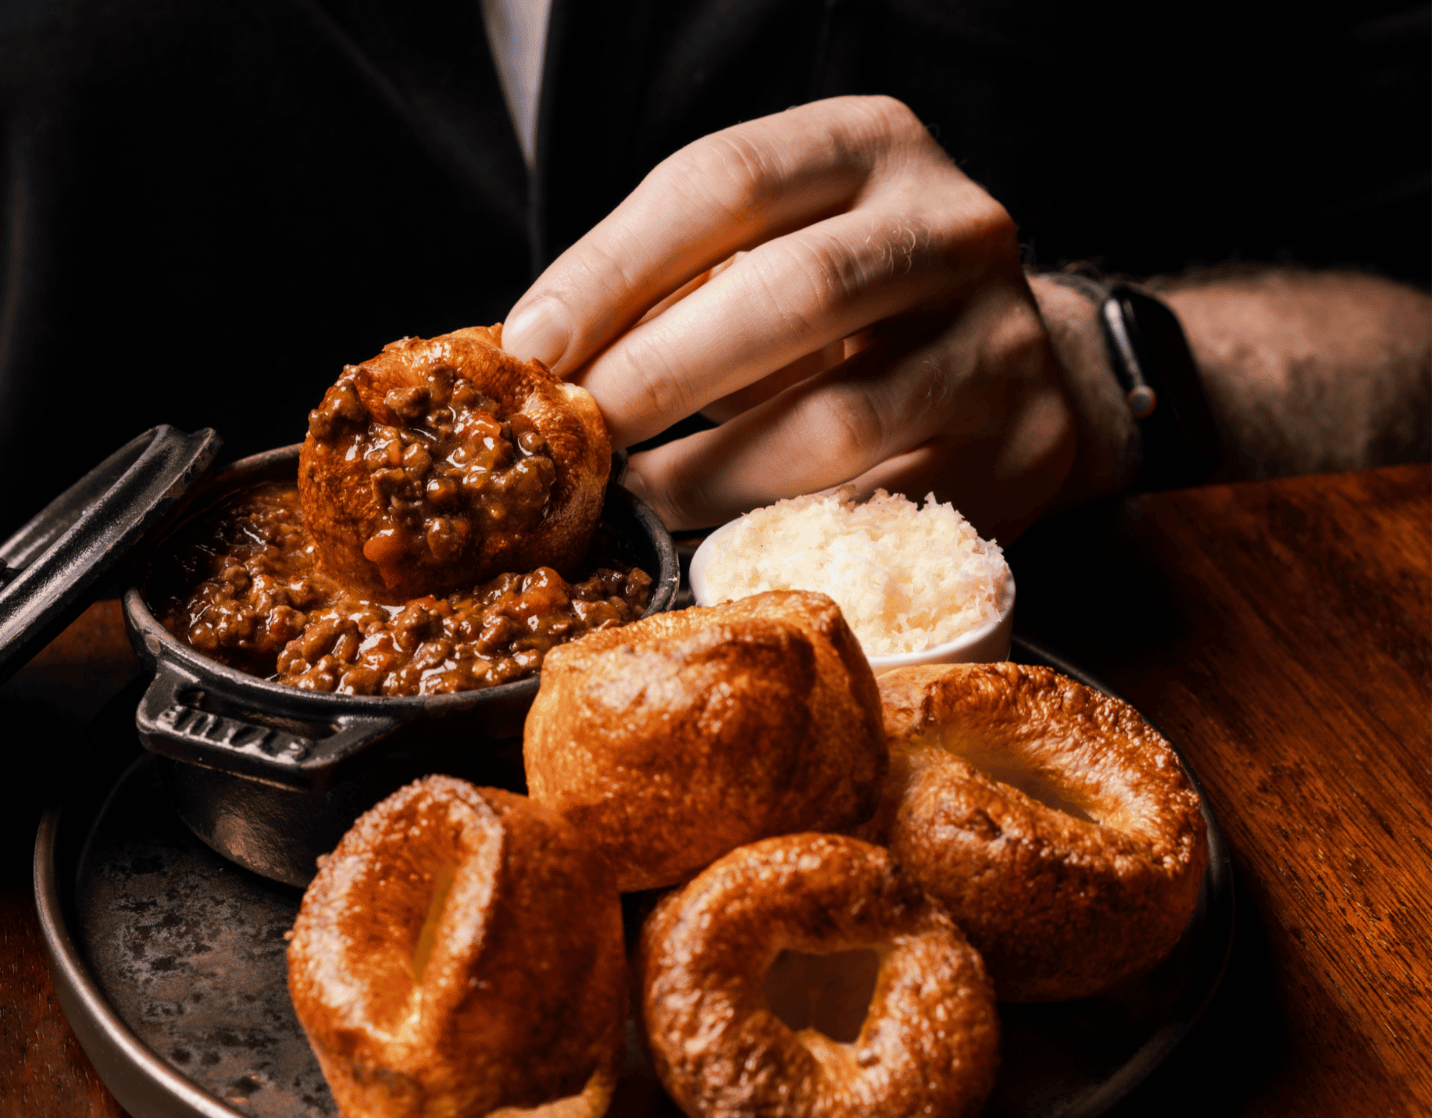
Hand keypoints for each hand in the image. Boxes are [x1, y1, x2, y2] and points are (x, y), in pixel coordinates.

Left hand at [501, 96, 1080, 540]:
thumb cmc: (846, 305)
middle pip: (794, 293)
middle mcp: (954, 226)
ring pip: (837, 422)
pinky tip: (722, 535)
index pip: (727, 180)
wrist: (1012, 360)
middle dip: (661, 372)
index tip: (533, 347)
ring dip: (710, 473)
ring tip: (642, 493)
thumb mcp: (768, 250)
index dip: (614, 267)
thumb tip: (538, 361)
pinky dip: (782, 530)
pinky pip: (879, 509)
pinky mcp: (1022, 447)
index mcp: (872, 144)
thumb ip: (670, 284)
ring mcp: (1001, 339)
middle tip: (583, 433)